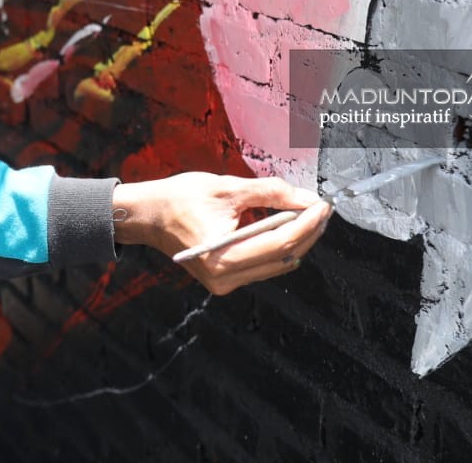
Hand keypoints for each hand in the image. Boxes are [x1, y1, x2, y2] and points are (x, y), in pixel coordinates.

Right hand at [112, 173, 330, 294]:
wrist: (147, 215)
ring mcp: (226, 282)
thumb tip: (305, 197)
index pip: (279, 243)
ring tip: (310, 214)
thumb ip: (270, 192)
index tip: (323, 205)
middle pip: (283, 256)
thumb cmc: (179, 199)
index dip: (306, 224)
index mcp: (223, 258)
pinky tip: (289, 226)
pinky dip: (280, 246)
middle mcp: (226, 278)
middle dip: (307, 231)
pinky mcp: (226, 279)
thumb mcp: (227, 188)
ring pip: (277, 263)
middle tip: (323, 208)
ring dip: (297, 240)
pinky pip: (264, 265)